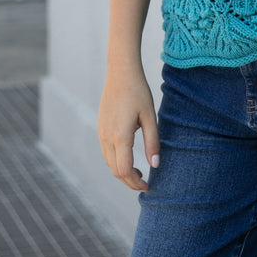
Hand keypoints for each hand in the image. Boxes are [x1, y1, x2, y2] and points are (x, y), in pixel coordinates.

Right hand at [97, 68, 159, 191]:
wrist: (120, 71)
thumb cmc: (138, 91)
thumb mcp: (149, 116)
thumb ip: (152, 142)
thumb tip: (155, 165)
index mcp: (120, 136)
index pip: (124, 170)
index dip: (135, 182)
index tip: (148, 185)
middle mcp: (106, 137)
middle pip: (115, 170)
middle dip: (129, 180)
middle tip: (144, 182)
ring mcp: (101, 132)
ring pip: (109, 162)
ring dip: (122, 171)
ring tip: (138, 170)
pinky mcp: (100, 126)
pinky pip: (106, 151)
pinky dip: (116, 160)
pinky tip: (128, 155)